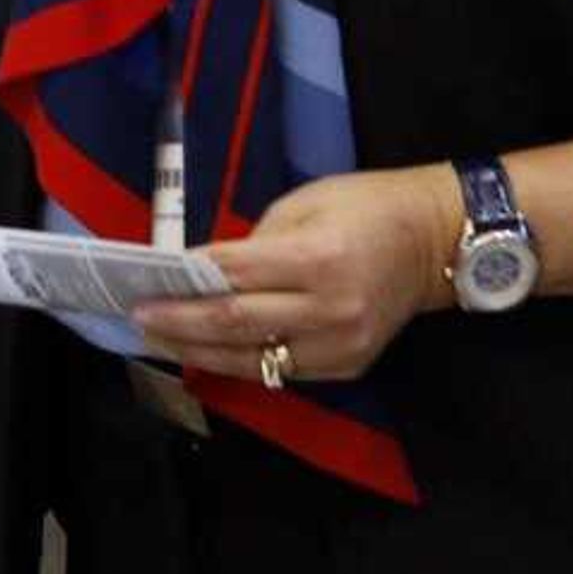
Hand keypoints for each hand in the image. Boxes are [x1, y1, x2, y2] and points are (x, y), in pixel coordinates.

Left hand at [131, 165, 460, 389]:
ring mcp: (340, 345)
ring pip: (254, 358)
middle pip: (235, 323)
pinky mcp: (347, 366)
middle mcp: (330, 309)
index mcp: (317, 258)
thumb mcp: (304, 204)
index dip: (183, 284)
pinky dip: (240, 360)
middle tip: (138, 317)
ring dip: (200, 351)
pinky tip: (208, 350)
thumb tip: (203, 274)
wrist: (434, 243)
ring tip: (161, 338)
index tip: (142, 286)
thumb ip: (254, 243)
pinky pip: (280, 369)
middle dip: (179, 322)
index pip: (234, 277)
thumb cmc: (365, 208)